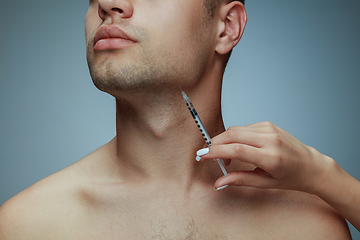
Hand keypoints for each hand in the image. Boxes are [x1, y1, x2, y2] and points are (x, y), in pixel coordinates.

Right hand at [197, 121, 333, 192]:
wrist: (312, 166)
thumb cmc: (291, 178)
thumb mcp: (265, 184)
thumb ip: (240, 180)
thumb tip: (219, 182)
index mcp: (271, 157)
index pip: (236, 149)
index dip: (215, 151)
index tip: (201, 155)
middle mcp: (270, 139)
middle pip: (232, 135)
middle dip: (215, 143)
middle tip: (208, 155)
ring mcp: (270, 129)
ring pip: (236, 129)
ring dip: (224, 141)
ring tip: (226, 157)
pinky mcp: (268, 124)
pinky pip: (244, 128)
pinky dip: (235, 137)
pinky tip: (238, 148)